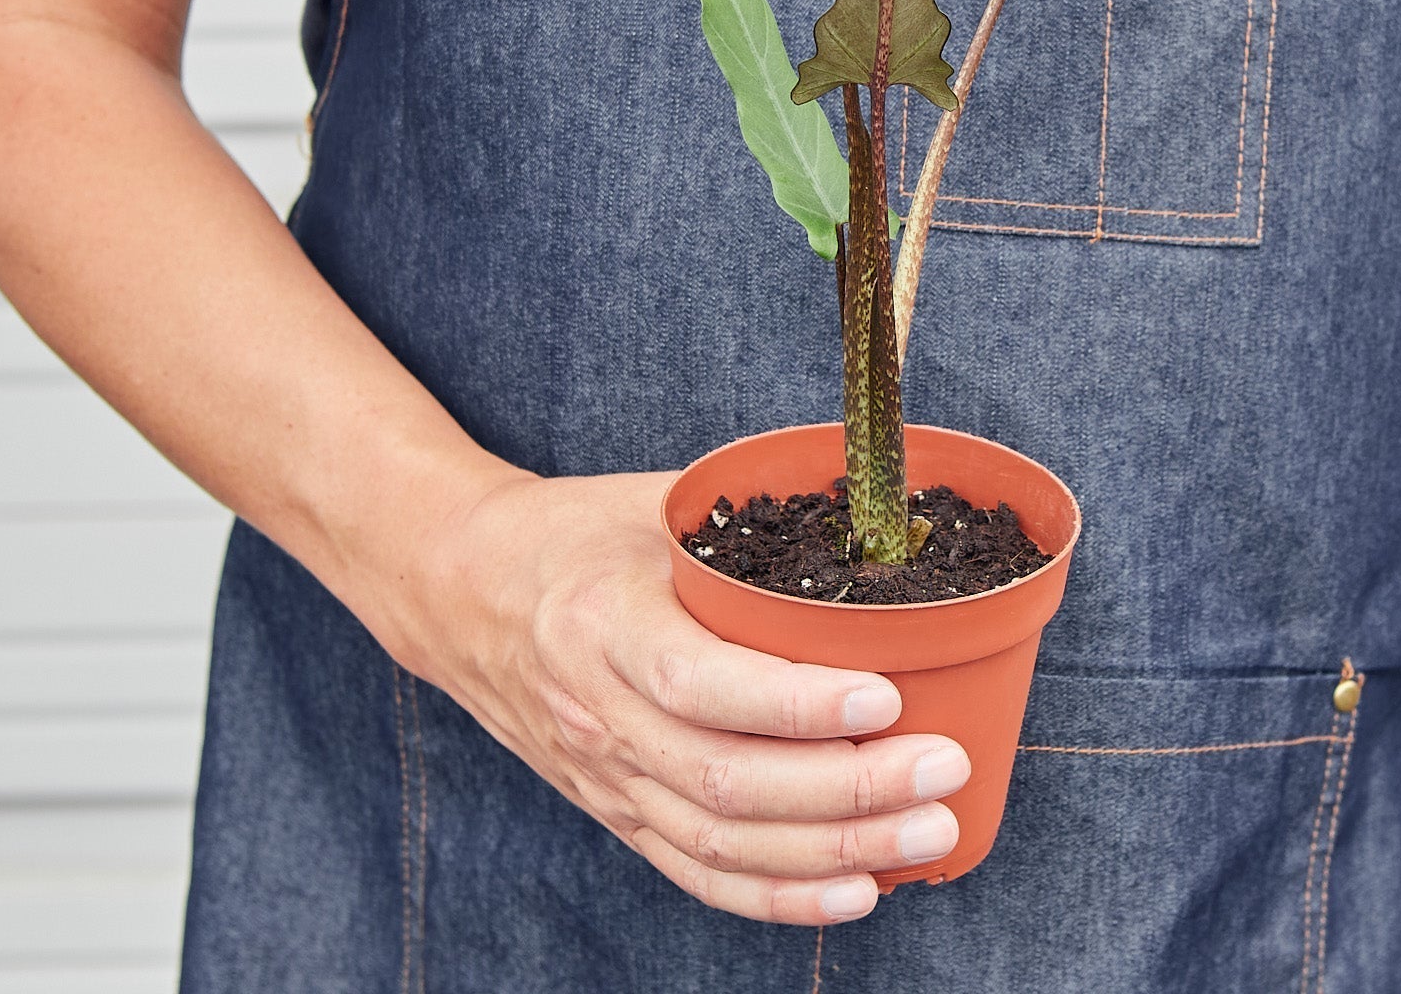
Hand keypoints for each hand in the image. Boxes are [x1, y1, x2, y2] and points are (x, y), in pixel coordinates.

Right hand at [390, 467, 970, 924]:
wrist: (459, 588)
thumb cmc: (573, 533)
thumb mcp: (654, 504)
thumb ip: (749, 515)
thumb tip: (869, 506)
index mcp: (604, 623)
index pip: (701, 683)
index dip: (797, 705)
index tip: (886, 696)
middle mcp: (599, 713)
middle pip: (727, 782)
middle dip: (847, 790)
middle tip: (941, 769)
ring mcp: (605, 775)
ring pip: (723, 843)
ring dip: (835, 850)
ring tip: (928, 833)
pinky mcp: (614, 809)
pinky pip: (697, 872)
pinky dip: (780, 895)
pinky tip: (856, 890)